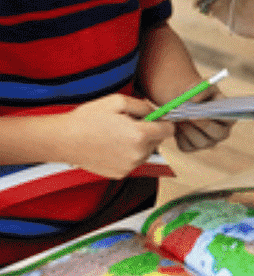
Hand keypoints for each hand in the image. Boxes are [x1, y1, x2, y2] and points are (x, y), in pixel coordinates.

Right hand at [53, 95, 172, 178]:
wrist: (63, 140)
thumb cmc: (87, 119)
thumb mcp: (118, 101)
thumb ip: (144, 106)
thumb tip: (157, 112)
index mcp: (140, 135)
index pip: (169, 129)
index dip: (164, 121)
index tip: (157, 118)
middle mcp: (137, 154)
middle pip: (158, 141)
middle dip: (149, 132)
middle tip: (128, 124)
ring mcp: (129, 166)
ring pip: (146, 152)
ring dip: (138, 144)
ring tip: (117, 135)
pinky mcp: (119, 174)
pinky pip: (133, 161)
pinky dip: (127, 154)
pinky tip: (111, 146)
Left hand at [172, 87, 231, 153]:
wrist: (184, 103)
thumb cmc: (198, 94)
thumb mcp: (202, 86)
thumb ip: (201, 90)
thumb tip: (193, 100)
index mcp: (229, 117)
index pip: (230, 119)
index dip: (219, 116)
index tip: (205, 111)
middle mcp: (221, 132)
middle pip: (217, 134)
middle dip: (203, 125)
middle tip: (189, 116)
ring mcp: (208, 142)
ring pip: (200, 141)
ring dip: (188, 130)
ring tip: (179, 118)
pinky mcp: (192, 147)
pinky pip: (186, 146)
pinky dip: (179, 136)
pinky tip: (177, 125)